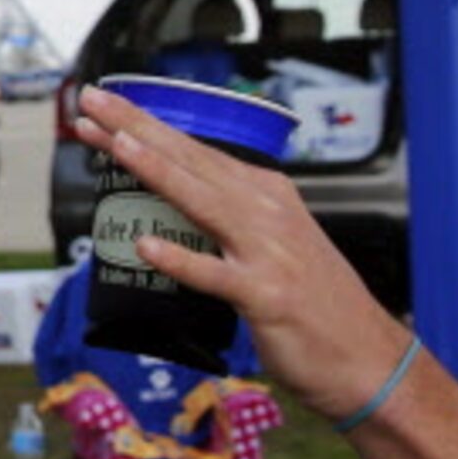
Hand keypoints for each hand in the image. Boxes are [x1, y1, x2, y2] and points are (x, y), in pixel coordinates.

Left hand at [67, 84, 413, 421]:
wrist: (367, 357)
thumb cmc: (315, 304)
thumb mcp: (276, 244)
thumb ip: (233, 220)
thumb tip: (180, 206)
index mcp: (266, 194)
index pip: (194, 151)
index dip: (145, 126)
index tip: (101, 107)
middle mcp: (266, 211)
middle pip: (190, 161)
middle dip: (136, 128)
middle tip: (89, 101)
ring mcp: (267, 252)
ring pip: (201, 201)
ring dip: (157, 170)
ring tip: (115, 145)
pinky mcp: (266, 296)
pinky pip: (214, 275)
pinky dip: (180, 259)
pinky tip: (145, 245)